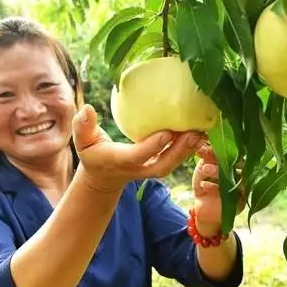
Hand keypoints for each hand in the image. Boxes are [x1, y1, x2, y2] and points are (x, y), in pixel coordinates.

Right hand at [72, 104, 205, 192]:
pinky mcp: (159, 166)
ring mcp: (151, 170)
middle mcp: (139, 168)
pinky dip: (190, 148)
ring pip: (173, 164)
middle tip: (195, 133)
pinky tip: (202, 132)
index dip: (153, 146)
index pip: (139, 155)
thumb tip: (86, 109)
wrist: (105, 177)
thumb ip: (83, 127)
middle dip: (180, 151)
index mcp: (121, 161)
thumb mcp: (83, 142)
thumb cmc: (93, 154)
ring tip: (203, 132)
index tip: (167, 132)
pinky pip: (177, 159)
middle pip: (163, 164)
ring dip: (189, 150)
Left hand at [192, 143, 245, 236]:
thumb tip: (203, 143)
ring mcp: (243, 190)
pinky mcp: (239, 203)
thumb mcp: (203, 169)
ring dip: (219, 172)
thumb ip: (206, 158)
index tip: (203, 145)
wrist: (204, 211)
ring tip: (204, 168)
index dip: (218, 148)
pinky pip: (232, 193)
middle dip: (220, 157)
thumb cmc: (205, 186)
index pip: (232, 153)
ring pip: (236, 177)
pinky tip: (204, 185)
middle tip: (203, 153)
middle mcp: (244, 176)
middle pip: (237, 163)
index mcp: (237, 165)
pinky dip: (216, 188)